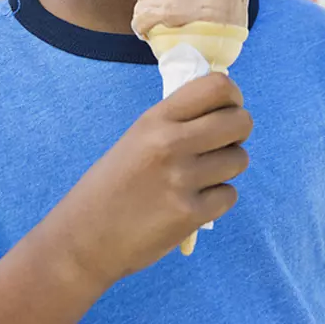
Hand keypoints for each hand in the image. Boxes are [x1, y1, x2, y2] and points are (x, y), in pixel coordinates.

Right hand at [47, 73, 252, 285]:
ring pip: (239, 160)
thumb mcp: (138, 137)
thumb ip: (177, 121)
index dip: (232, 97)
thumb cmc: (112, 185)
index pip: (217, 87)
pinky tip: (194, 202)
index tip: (226, 110)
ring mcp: (182, 179)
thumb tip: (223, 110)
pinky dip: (217, 199)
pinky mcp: (190, 214)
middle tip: (222, 144)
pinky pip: (229, 195)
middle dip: (239, 132)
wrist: (84, 237)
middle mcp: (171, 143)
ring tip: (202, 176)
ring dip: (228, 168)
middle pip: (240, 122)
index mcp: (156, 119)